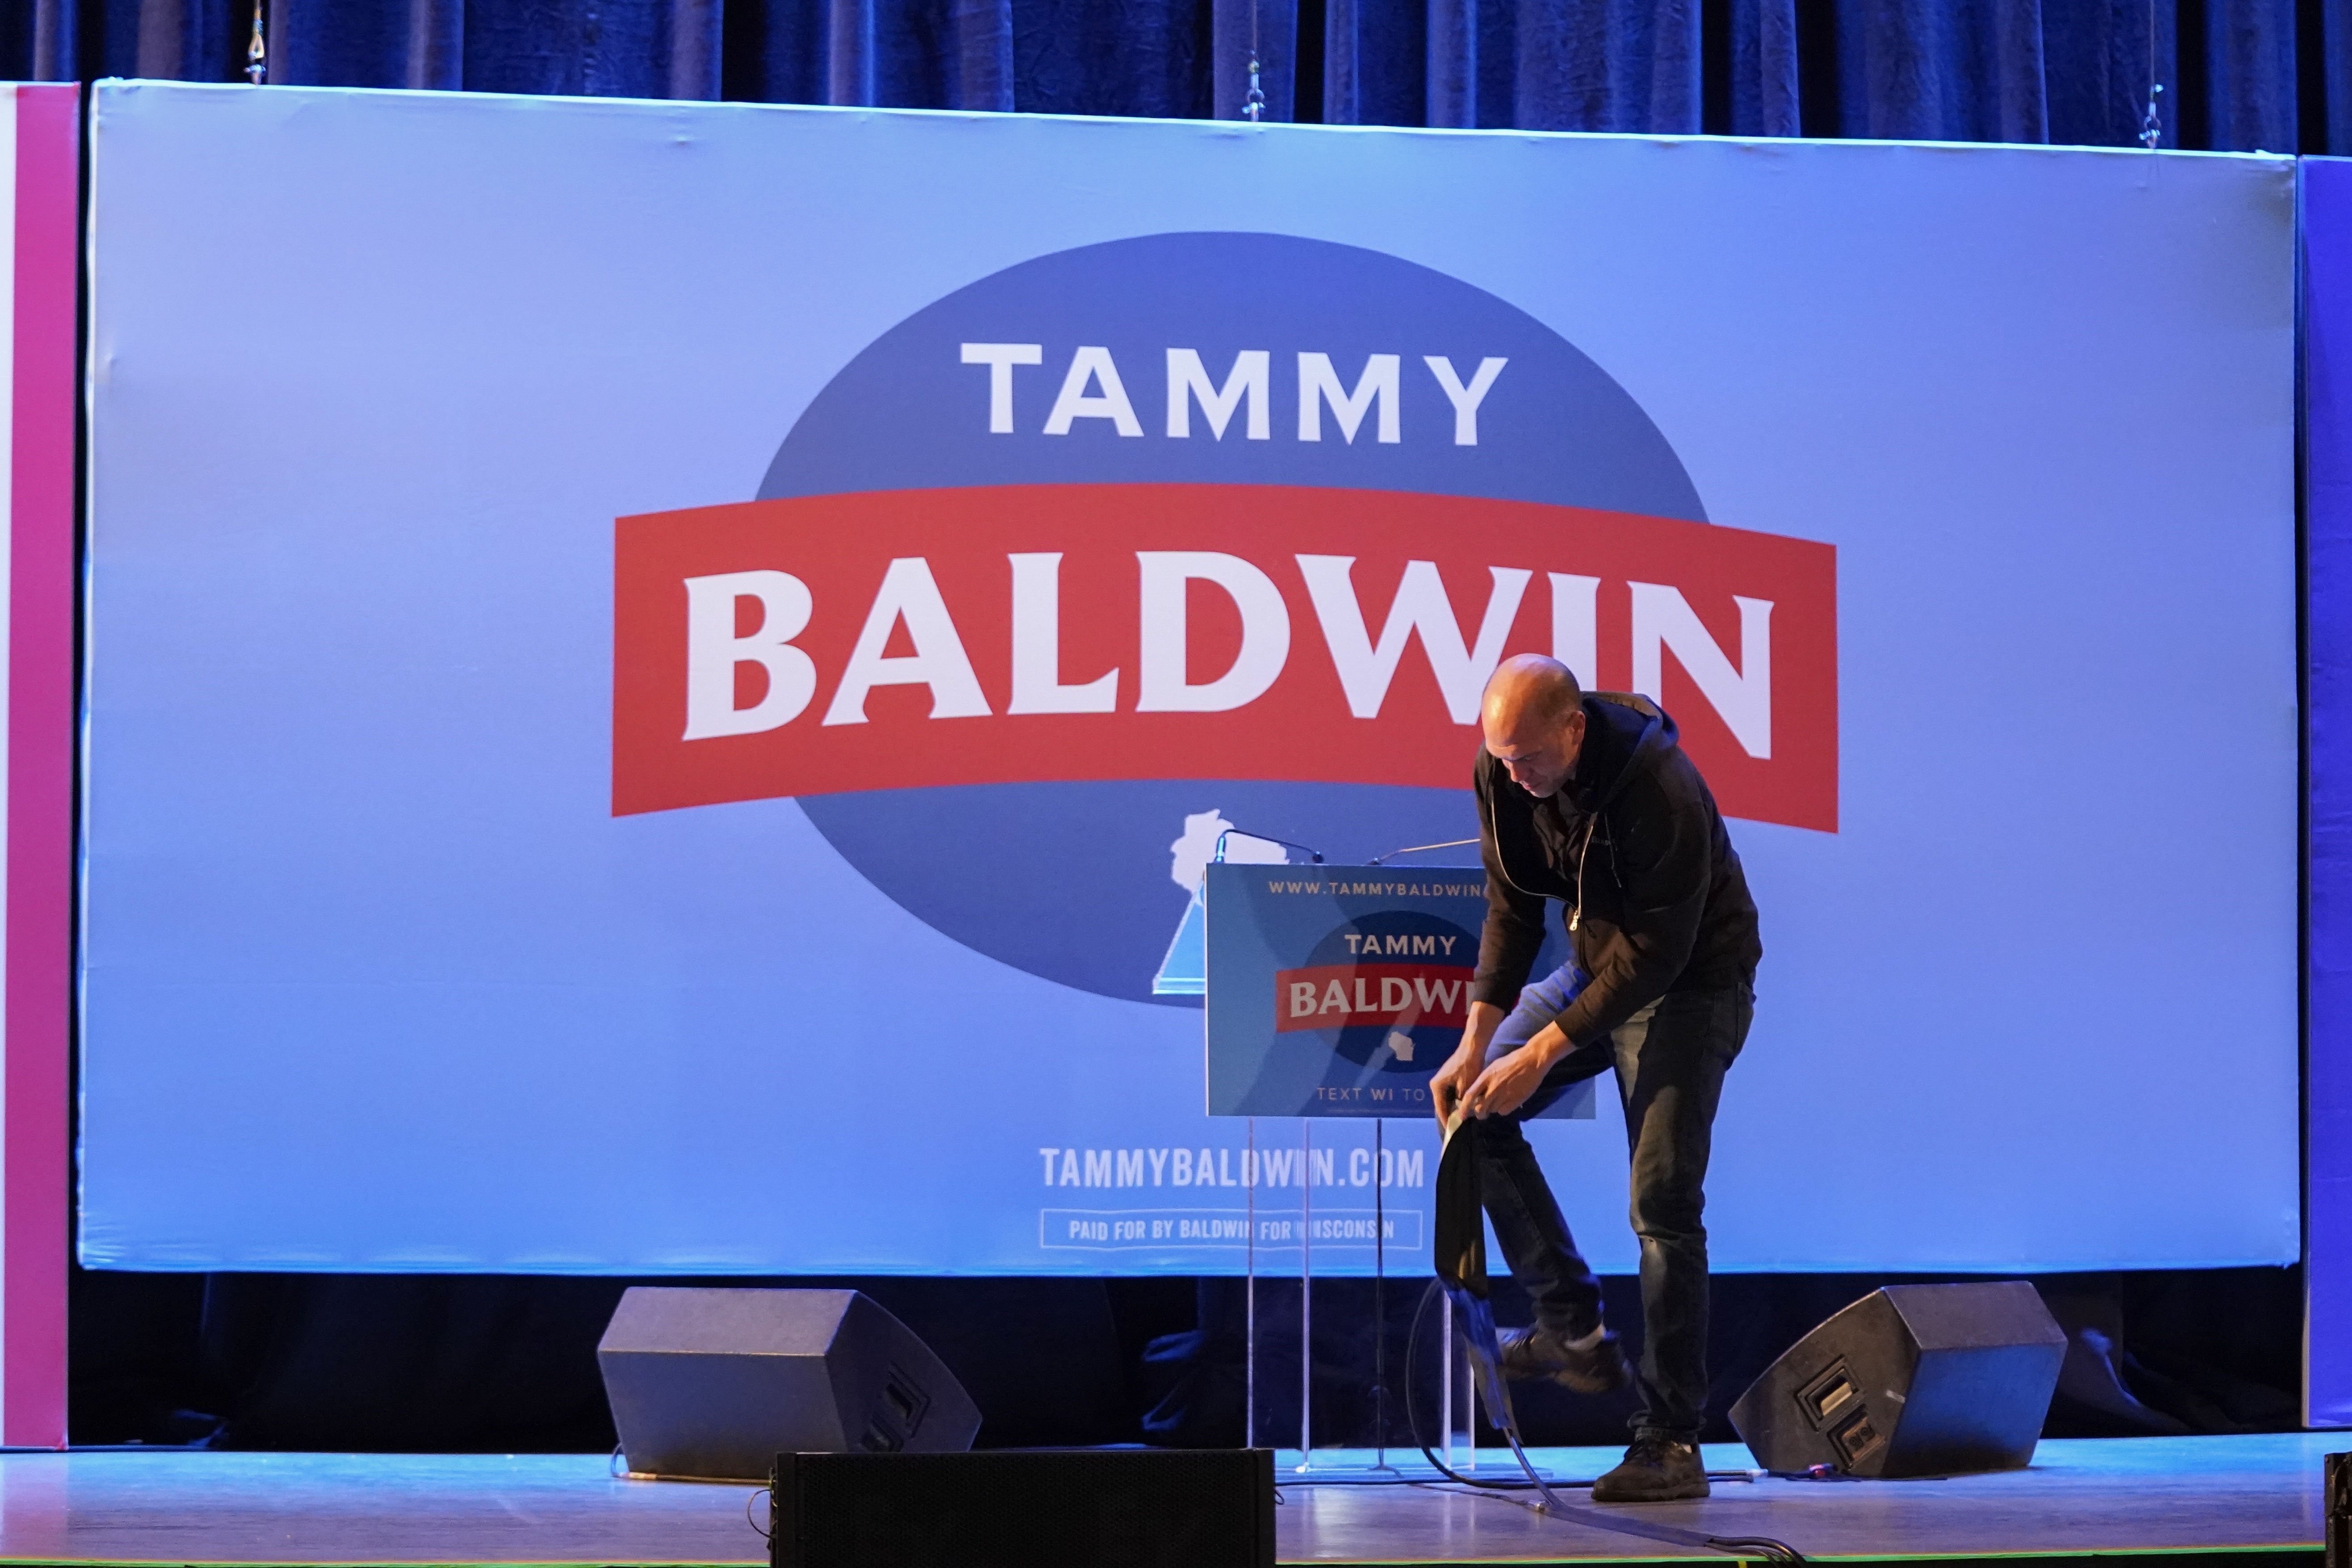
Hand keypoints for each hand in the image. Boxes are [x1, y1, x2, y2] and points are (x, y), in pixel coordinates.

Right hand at [1430, 1003, 1506, 1125]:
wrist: (1472, 1048)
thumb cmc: (1468, 1067)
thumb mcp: (1466, 1087)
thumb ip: (1462, 1102)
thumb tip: (1462, 1113)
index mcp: (1437, 1086)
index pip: (1440, 1108)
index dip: (1446, 1120)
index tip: (1452, 1131)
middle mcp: (1436, 1084)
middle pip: (1442, 1103)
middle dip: (1450, 1114)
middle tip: (1457, 1126)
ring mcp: (1441, 1080)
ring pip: (1447, 1098)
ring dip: (1453, 1107)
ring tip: (1461, 1118)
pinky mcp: (1448, 1077)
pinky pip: (1450, 1092)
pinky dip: (1456, 1099)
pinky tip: (1463, 1106)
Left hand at [1464, 1022, 1568, 1119]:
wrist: (1531, 1060)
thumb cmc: (1511, 1061)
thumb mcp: (1493, 1067)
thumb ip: (1484, 1081)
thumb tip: (1477, 1093)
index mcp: (1486, 1077)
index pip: (1469, 1096)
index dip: (1463, 1107)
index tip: (1461, 1116)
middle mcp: (1493, 1087)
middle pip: (1479, 1108)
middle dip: (1478, 1114)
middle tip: (1481, 1114)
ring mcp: (1505, 1094)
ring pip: (1492, 1110)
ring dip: (1491, 1110)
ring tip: (1496, 1104)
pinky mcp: (1516, 1100)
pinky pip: (1503, 1112)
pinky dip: (1502, 1110)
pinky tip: (1505, 1103)